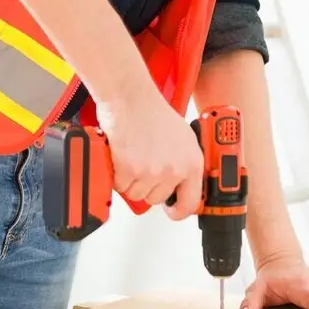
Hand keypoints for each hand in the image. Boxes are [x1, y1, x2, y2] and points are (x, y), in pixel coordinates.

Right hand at [95, 89, 202, 219]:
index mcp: (192, 162)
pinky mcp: (130, 170)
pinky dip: (117, 174)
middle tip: (143, 165)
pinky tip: (123, 155)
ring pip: (136, 194)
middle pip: (157, 199)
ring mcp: (152, 171)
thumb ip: (182, 162)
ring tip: (133, 156)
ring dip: (131, 180)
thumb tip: (179, 183)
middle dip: (147, 186)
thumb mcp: (182, 138)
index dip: (178, 210)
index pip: (191, 202)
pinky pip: (120, 186)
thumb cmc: (152, 112)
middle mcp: (175, 169)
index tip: (172, 211)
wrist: (131, 98)